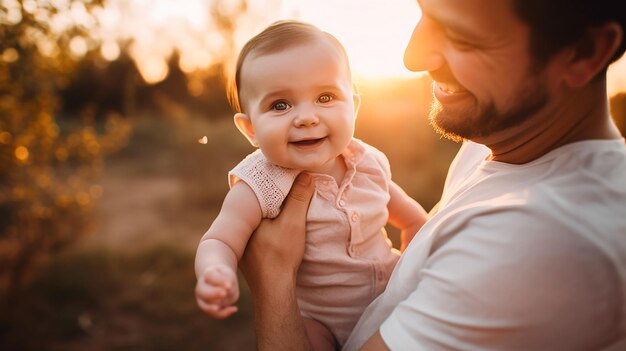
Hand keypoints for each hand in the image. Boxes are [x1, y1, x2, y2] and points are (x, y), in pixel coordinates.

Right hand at [195, 264, 239, 318]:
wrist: (219, 282)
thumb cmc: (225, 276)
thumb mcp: (229, 275)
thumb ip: (228, 280)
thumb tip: (227, 290)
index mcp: (207, 274)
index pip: (210, 275)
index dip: (219, 280)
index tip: (229, 284)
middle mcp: (201, 287)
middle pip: (202, 291)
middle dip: (213, 293)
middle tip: (224, 293)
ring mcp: (202, 299)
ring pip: (204, 305)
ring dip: (213, 307)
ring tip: (222, 307)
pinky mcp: (208, 308)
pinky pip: (214, 314)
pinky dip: (223, 313)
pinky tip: (235, 309)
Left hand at [240, 172, 314, 288]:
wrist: (273, 288)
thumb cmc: (281, 255)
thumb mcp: (293, 222)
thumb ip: (298, 197)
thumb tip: (305, 172)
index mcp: (247, 215)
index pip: (258, 190)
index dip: (270, 181)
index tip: (282, 173)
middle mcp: (239, 226)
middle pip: (256, 203)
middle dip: (267, 194)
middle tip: (282, 183)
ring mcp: (241, 240)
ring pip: (255, 218)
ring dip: (266, 211)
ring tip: (280, 200)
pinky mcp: (246, 251)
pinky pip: (255, 230)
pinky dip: (265, 225)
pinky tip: (273, 224)